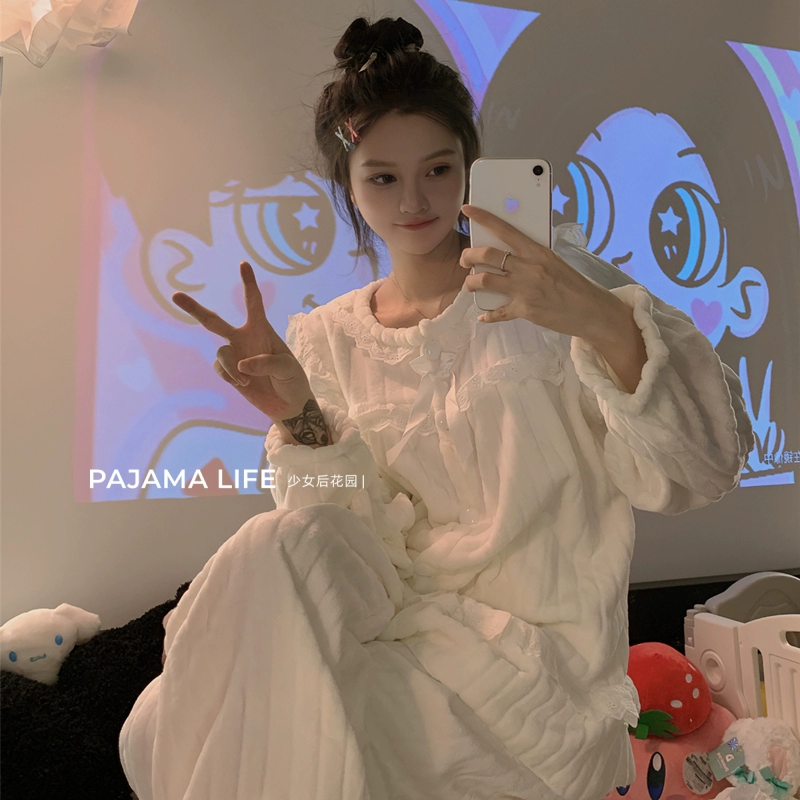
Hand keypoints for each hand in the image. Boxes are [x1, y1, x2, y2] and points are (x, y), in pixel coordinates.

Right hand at [172, 262, 312, 419]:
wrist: (288, 405)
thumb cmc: (293, 380)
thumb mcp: (287, 368)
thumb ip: (267, 362)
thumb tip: (242, 363)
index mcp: (262, 330)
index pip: (253, 303)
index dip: (248, 284)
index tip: (243, 264)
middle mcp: (244, 338)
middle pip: (214, 321)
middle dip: (194, 309)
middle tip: (175, 295)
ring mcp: (235, 355)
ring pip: (221, 352)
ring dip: (231, 367)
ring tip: (246, 380)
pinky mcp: (229, 372)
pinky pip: (220, 368)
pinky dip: (229, 376)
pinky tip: (242, 383)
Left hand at [459, 204, 625, 342]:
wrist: (592, 311)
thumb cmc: (575, 286)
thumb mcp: (554, 262)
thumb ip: (532, 257)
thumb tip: (510, 254)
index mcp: (537, 251)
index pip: (505, 229)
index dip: (483, 218)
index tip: (467, 210)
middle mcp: (528, 267)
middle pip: (487, 255)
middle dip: (468, 256)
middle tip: (465, 261)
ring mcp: (525, 289)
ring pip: (484, 280)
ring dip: (471, 283)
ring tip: (470, 285)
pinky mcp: (524, 310)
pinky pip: (498, 312)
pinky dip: (488, 315)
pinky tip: (484, 316)